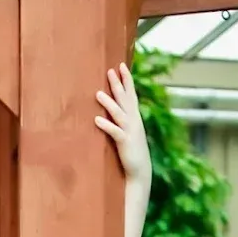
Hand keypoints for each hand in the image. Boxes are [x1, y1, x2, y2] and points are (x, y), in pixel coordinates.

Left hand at [95, 63, 151, 185]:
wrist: (140, 171)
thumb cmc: (132, 151)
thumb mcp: (128, 132)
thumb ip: (122, 120)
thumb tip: (112, 109)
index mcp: (135, 117)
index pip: (131, 94)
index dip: (127, 80)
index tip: (121, 66)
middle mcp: (134, 121)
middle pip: (125, 99)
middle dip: (118, 84)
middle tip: (110, 70)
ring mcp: (130, 131)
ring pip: (118, 113)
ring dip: (108, 103)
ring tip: (98, 93)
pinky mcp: (125, 142)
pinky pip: (114, 132)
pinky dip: (106, 125)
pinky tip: (97, 120)